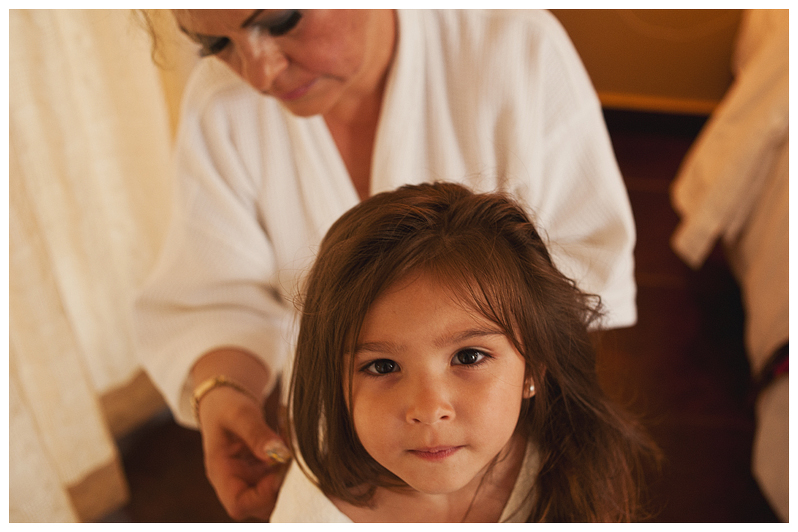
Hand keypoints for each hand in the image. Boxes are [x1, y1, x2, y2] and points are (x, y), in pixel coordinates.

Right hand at [197, 385, 290, 520]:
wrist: (225, 400)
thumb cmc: (226, 406)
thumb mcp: (239, 414)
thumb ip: (257, 434)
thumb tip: (280, 454)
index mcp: (221, 474)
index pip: (239, 504)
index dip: (262, 496)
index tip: (280, 470)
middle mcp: (236, 482)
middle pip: (263, 504)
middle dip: (284, 483)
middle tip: (294, 452)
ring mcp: (252, 480)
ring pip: (278, 492)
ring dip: (292, 471)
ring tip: (290, 438)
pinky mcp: (265, 473)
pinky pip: (283, 477)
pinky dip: (293, 462)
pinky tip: (291, 438)